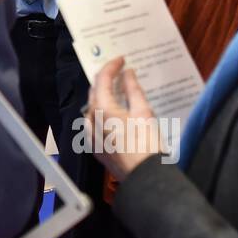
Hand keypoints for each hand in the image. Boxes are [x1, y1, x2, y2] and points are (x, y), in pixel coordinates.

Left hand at [82, 57, 161, 180]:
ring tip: (118, 91)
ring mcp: (91, 136)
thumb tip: (128, 73)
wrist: (144, 177)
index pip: (102, 79)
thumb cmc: (146, 144)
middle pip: (94, 93)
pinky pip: (94, 125)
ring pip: (92, 109)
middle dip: (105, 80)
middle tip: (119, 72)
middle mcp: (91, 121)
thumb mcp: (143, 112)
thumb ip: (133, 90)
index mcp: (101, 109)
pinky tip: (114, 114)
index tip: (121, 60)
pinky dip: (102, 114)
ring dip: (103, 97)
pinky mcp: (96, 148)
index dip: (111, 66)